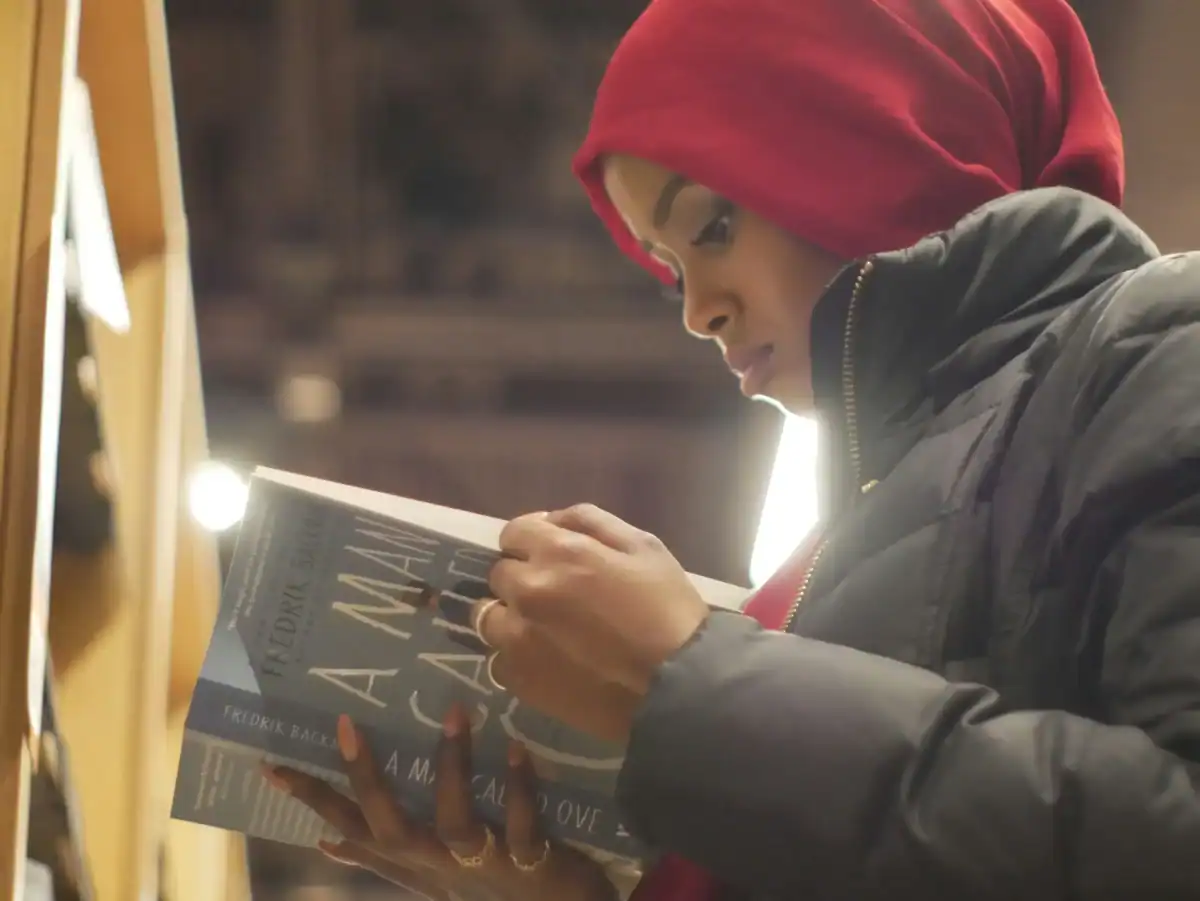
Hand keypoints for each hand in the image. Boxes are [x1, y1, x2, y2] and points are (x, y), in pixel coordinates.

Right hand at [264, 706, 616, 900]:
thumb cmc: (489, 886)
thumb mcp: (430, 873)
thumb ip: (383, 854)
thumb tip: (327, 839)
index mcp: (414, 859)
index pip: (352, 827)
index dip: (313, 800)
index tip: (272, 766)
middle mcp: (438, 863)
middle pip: (389, 827)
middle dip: (366, 779)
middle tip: (346, 724)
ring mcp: (482, 867)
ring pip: (456, 823)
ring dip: (453, 768)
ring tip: (455, 712)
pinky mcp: (529, 865)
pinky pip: (523, 828)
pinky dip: (521, 789)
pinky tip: (518, 748)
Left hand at [484, 505, 709, 728]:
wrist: (677, 685)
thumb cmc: (667, 608)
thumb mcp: (643, 546)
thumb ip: (591, 522)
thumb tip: (552, 520)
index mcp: (558, 552)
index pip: (514, 533)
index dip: (532, 541)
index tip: (551, 555)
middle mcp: (527, 590)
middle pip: (500, 574)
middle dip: (523, 577)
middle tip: (558, 595)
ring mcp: (516, 638)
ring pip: (489, 617)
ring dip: (511, 616)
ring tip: (544, 631)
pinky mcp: (518, 679)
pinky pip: (498, 659)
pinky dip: (516, 656)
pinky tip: (548, 661)